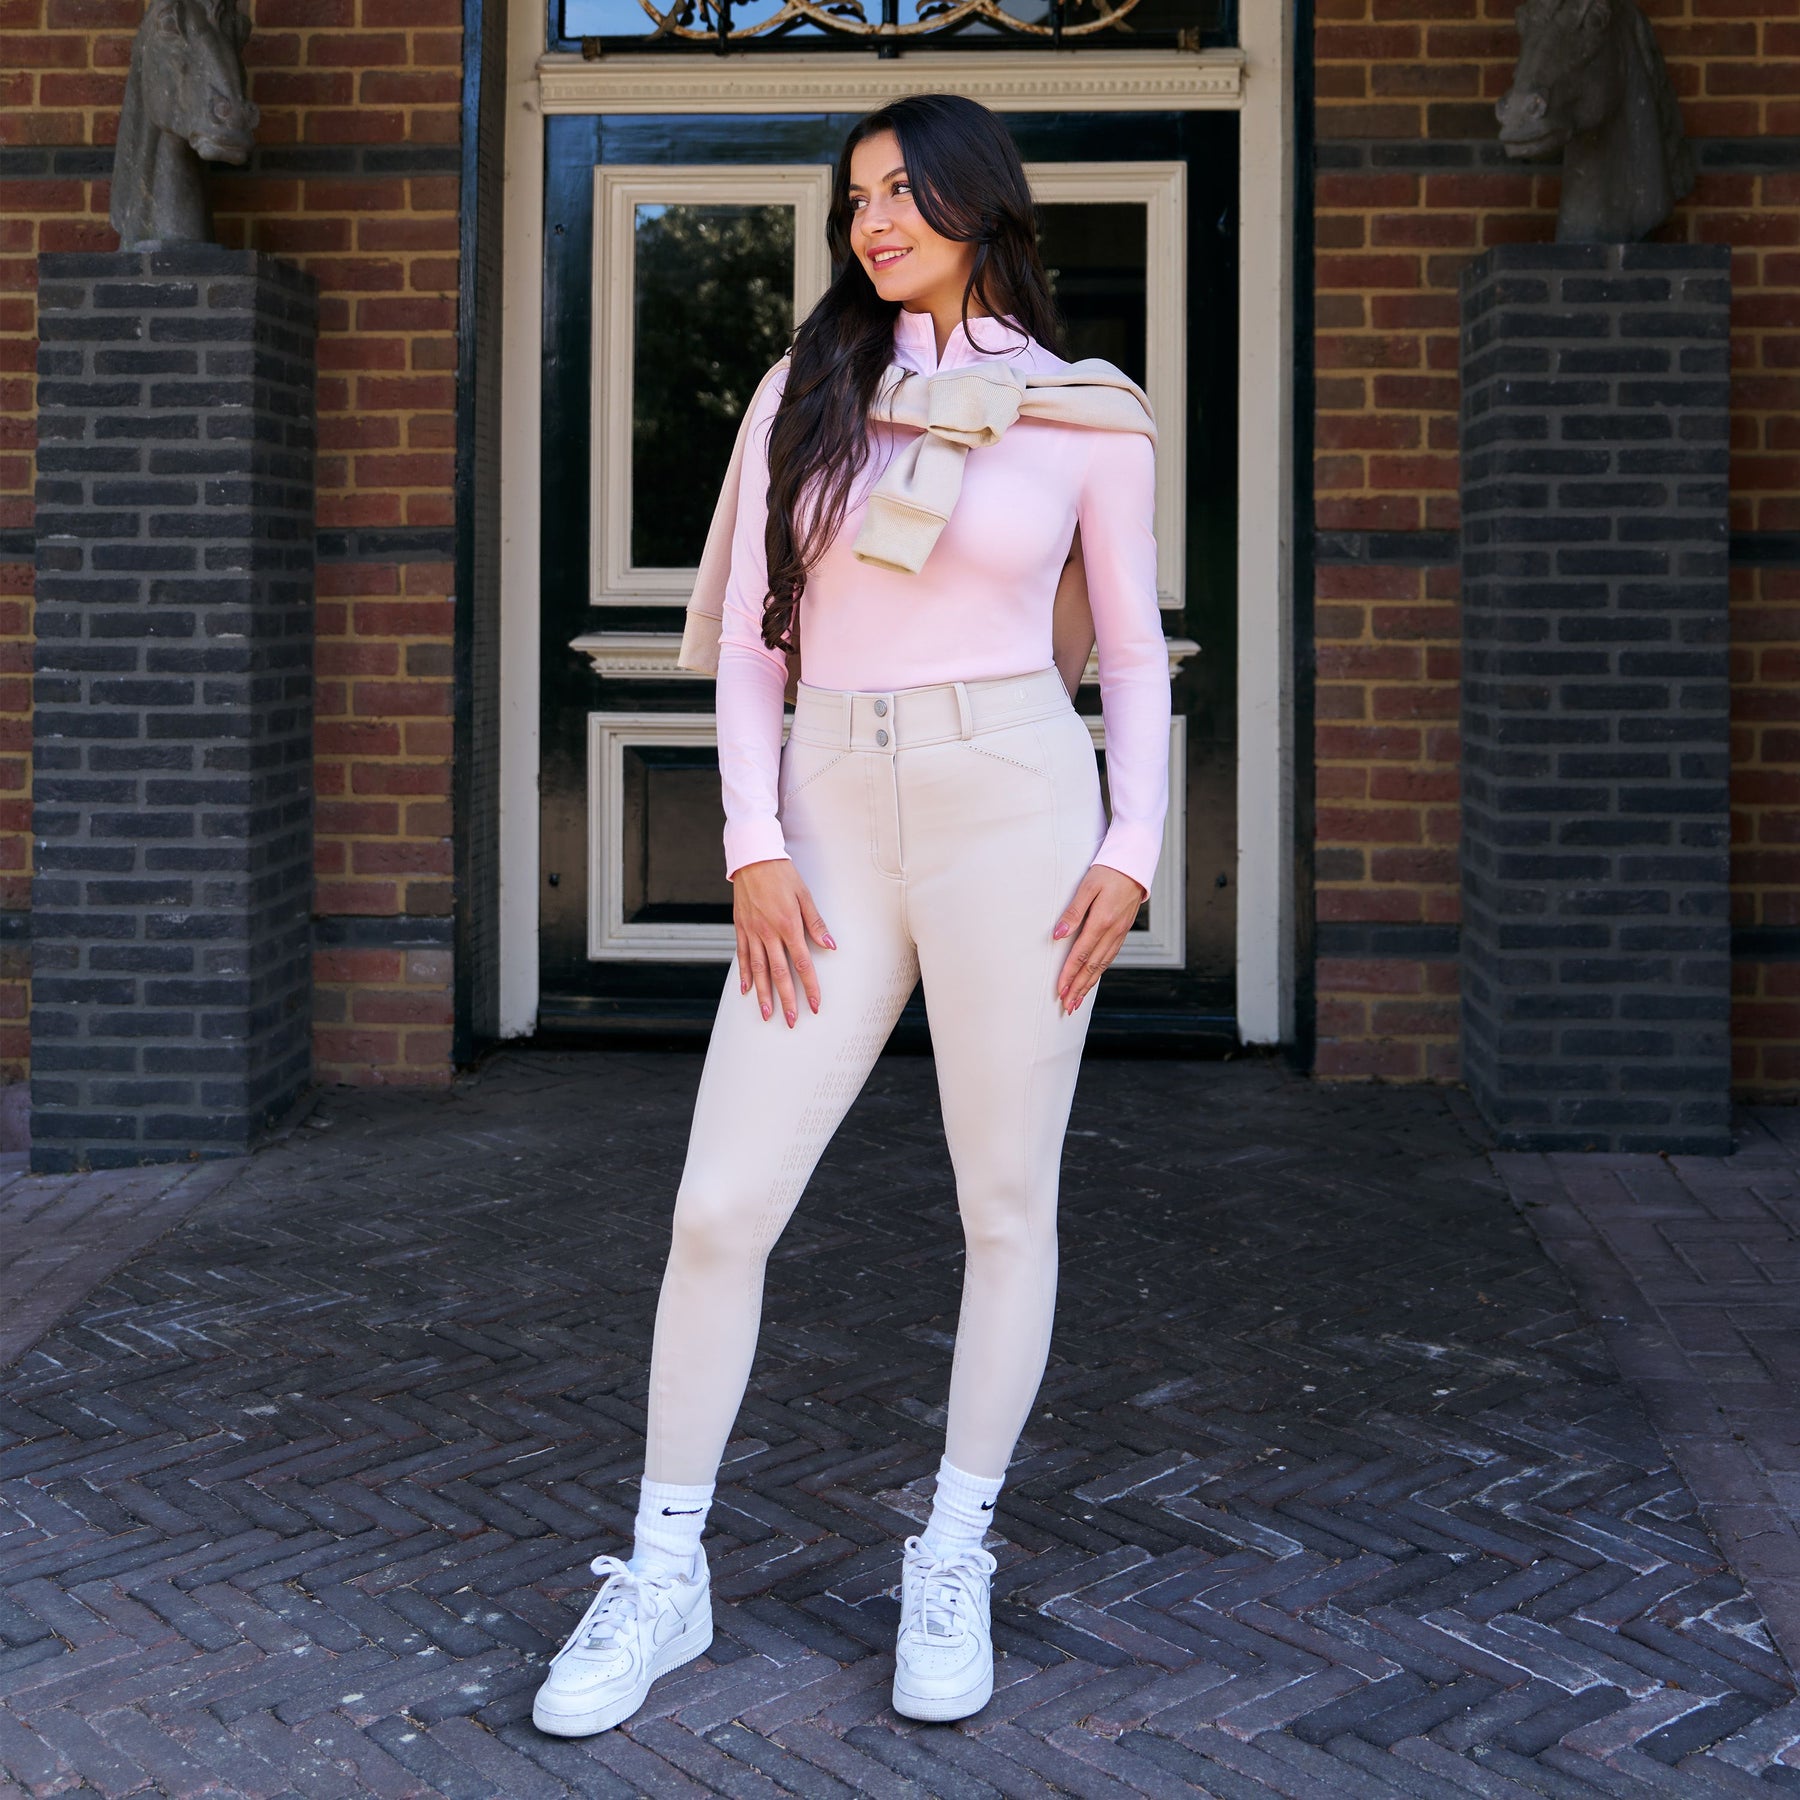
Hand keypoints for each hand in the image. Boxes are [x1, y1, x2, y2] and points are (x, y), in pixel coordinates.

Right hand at [732, 859, 834, 1027]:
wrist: (753, 857)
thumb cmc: (782, 874)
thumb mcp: (805, 896)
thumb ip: (816, 924)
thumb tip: (830, 946)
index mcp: (788, 925)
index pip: (802, 964)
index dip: (809, 987)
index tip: (814, 1005)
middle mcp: (768, 933)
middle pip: (778, 974)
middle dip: (786, 1000)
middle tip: (791, 1021)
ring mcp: (752, 932)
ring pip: (758, 970)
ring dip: (763, 994)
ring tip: (767, 1015)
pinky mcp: (741, 928)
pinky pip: (743, 956)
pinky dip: (744, 974)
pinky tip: (746, 990)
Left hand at [1053, 865, 1144, 1014]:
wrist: (1135, 864)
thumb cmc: (1108, 871)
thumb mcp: (1087, 887)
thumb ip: (1072, 913)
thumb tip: (1057, 935)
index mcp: (1102, 921)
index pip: (1081, 955)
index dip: (1069, 975)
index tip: (1060, 990)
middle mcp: (1113, 932)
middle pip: (1092, 967)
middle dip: (1079, 988)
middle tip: (1067, 1006)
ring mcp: (1120, 933)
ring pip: (1102, 965)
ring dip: (1089, 984)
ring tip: (1077, 1000)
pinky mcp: (1122, 931)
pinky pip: (1110, 957)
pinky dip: (1099, 972)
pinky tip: (1092, 979)